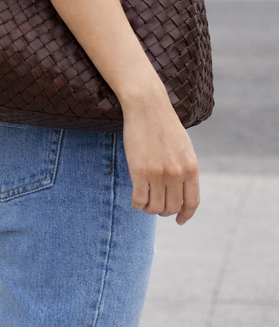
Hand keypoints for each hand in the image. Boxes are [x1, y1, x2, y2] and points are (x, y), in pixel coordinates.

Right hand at [121, 81, 199, 224]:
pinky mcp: (139, 171)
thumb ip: (185, 168)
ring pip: (155, 208)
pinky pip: (139, 200)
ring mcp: (158, 173)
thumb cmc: (163, 124)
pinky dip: (137, 204)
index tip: (179, 220)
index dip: (185, 215)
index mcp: (191, 167)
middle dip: (164, 211)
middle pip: (172, 208)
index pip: (192, 202)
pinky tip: (135, 199)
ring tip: (144, 201)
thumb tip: (182, 190)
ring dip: (149, 209)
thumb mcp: (184, 147)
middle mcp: (177, 173)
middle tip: (155, 204)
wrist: (147, 106)